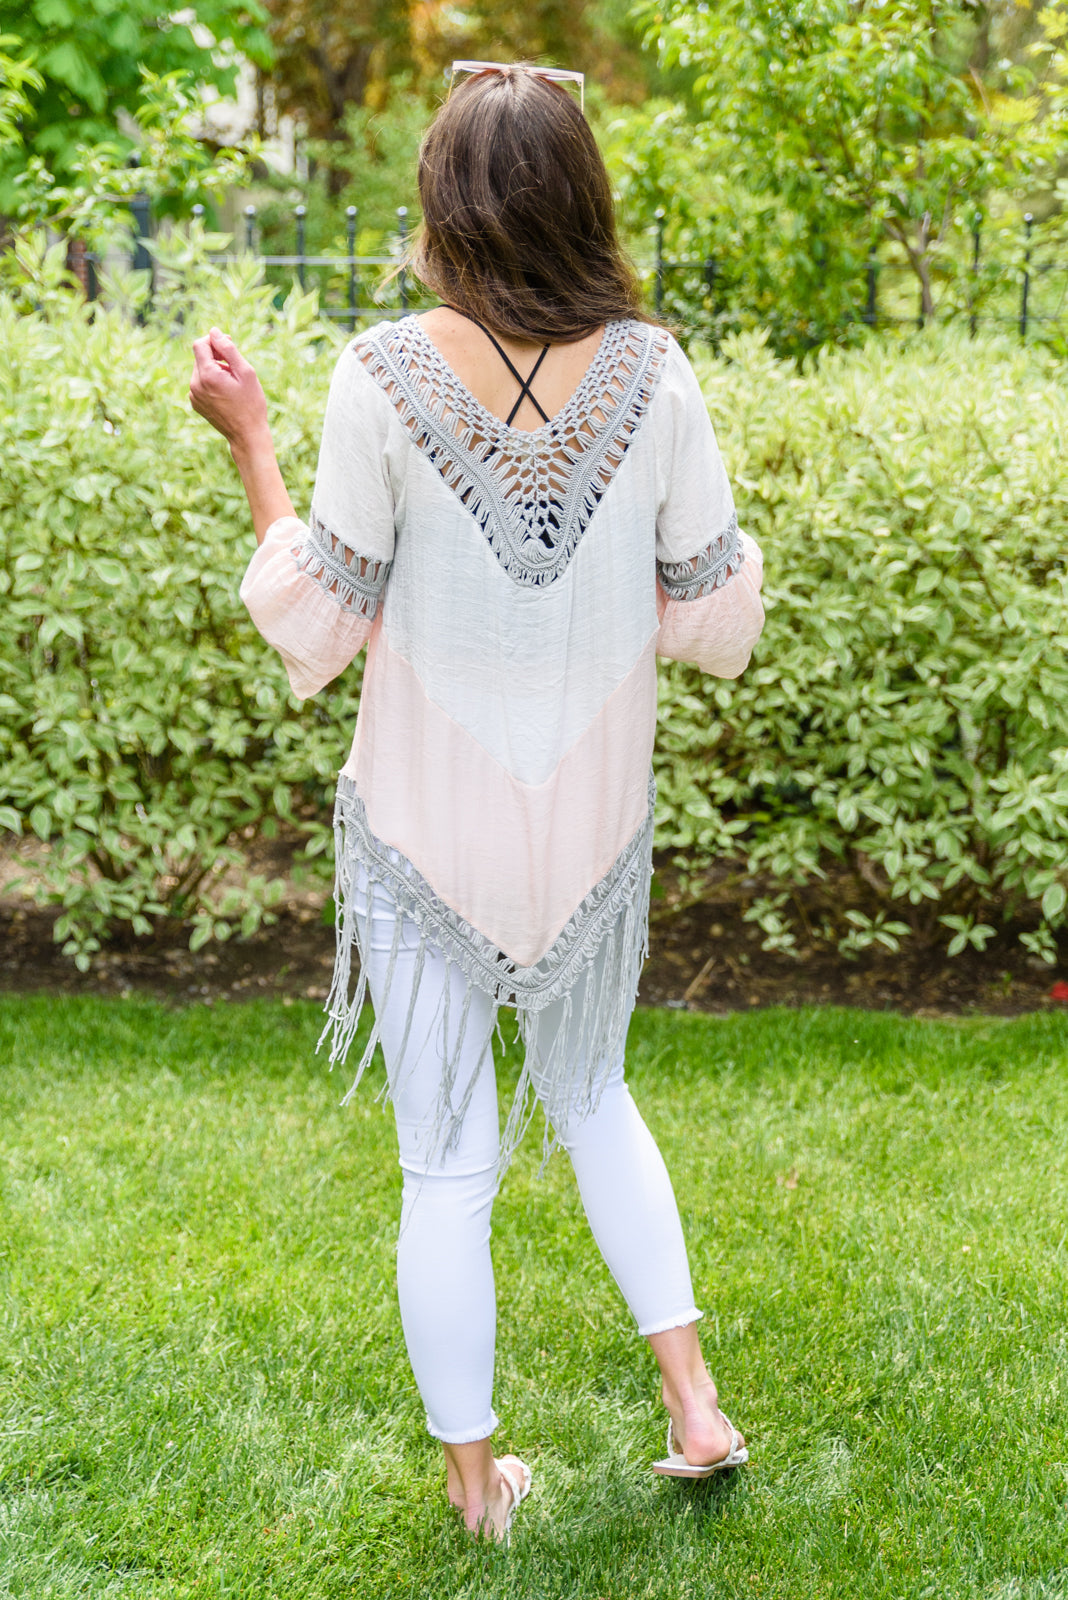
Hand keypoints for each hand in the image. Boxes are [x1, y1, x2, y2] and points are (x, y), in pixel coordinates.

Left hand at [189, 328, 269, 454]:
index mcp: (207, 375)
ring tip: (232, 381)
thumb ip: (228, 349)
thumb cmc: (251, 403)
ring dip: (214, 368)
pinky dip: (211, 381)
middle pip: (200, 356)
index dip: (214, 340)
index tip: (228, 345)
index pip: (200, 344)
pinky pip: (200, 383)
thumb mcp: (245, 372)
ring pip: (200, 370)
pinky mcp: (195, 403)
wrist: (247, 435)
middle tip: (235, 366)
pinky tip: (226, 392)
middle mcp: (195, 385)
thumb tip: (214, 332)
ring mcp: (193, 395)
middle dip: (215, 355)